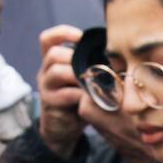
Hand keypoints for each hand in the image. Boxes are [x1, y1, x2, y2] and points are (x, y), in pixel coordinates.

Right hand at [36, 24, 86, 157]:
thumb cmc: (78, 101)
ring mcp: (46, 88)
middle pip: (53, 54)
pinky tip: (92, 97)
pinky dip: (81, 94)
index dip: (62, 33)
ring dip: (78, 75)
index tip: (80, 36)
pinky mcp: (51, 104)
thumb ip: (90, 67)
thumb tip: (116, 55)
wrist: (64, 129)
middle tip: (92, 68)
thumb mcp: (82, 81)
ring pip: (56, 71)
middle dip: (74, 57)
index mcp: (53, 63)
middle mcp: (46, 72)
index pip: (48, 39)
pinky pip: (65, 94)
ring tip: (93, 82)